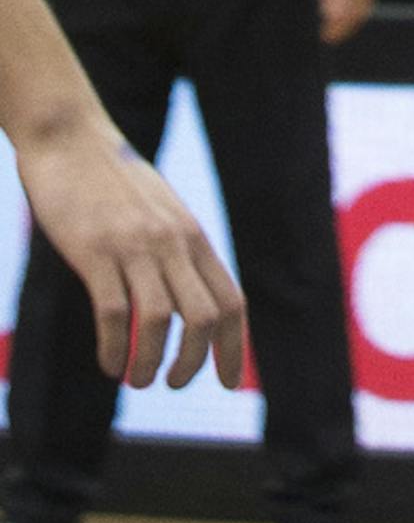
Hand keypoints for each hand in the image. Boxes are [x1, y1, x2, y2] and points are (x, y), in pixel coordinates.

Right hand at [18, 124, 244, 388]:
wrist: (70, 139)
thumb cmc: (114, 181)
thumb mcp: (161, 211)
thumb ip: (179, 249)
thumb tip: (193, 297)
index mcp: (192, 235)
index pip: (231, 301)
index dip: (234, 348)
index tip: (229, 384)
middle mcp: (171, 241)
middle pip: (204, 318)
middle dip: (193, 364)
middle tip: (172, 384)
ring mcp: (134, 245)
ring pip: (160, 322)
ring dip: (150, 365)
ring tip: (136, 378)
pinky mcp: (95, 251)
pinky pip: (114, 315)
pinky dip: (115, 350)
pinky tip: (109, 363)